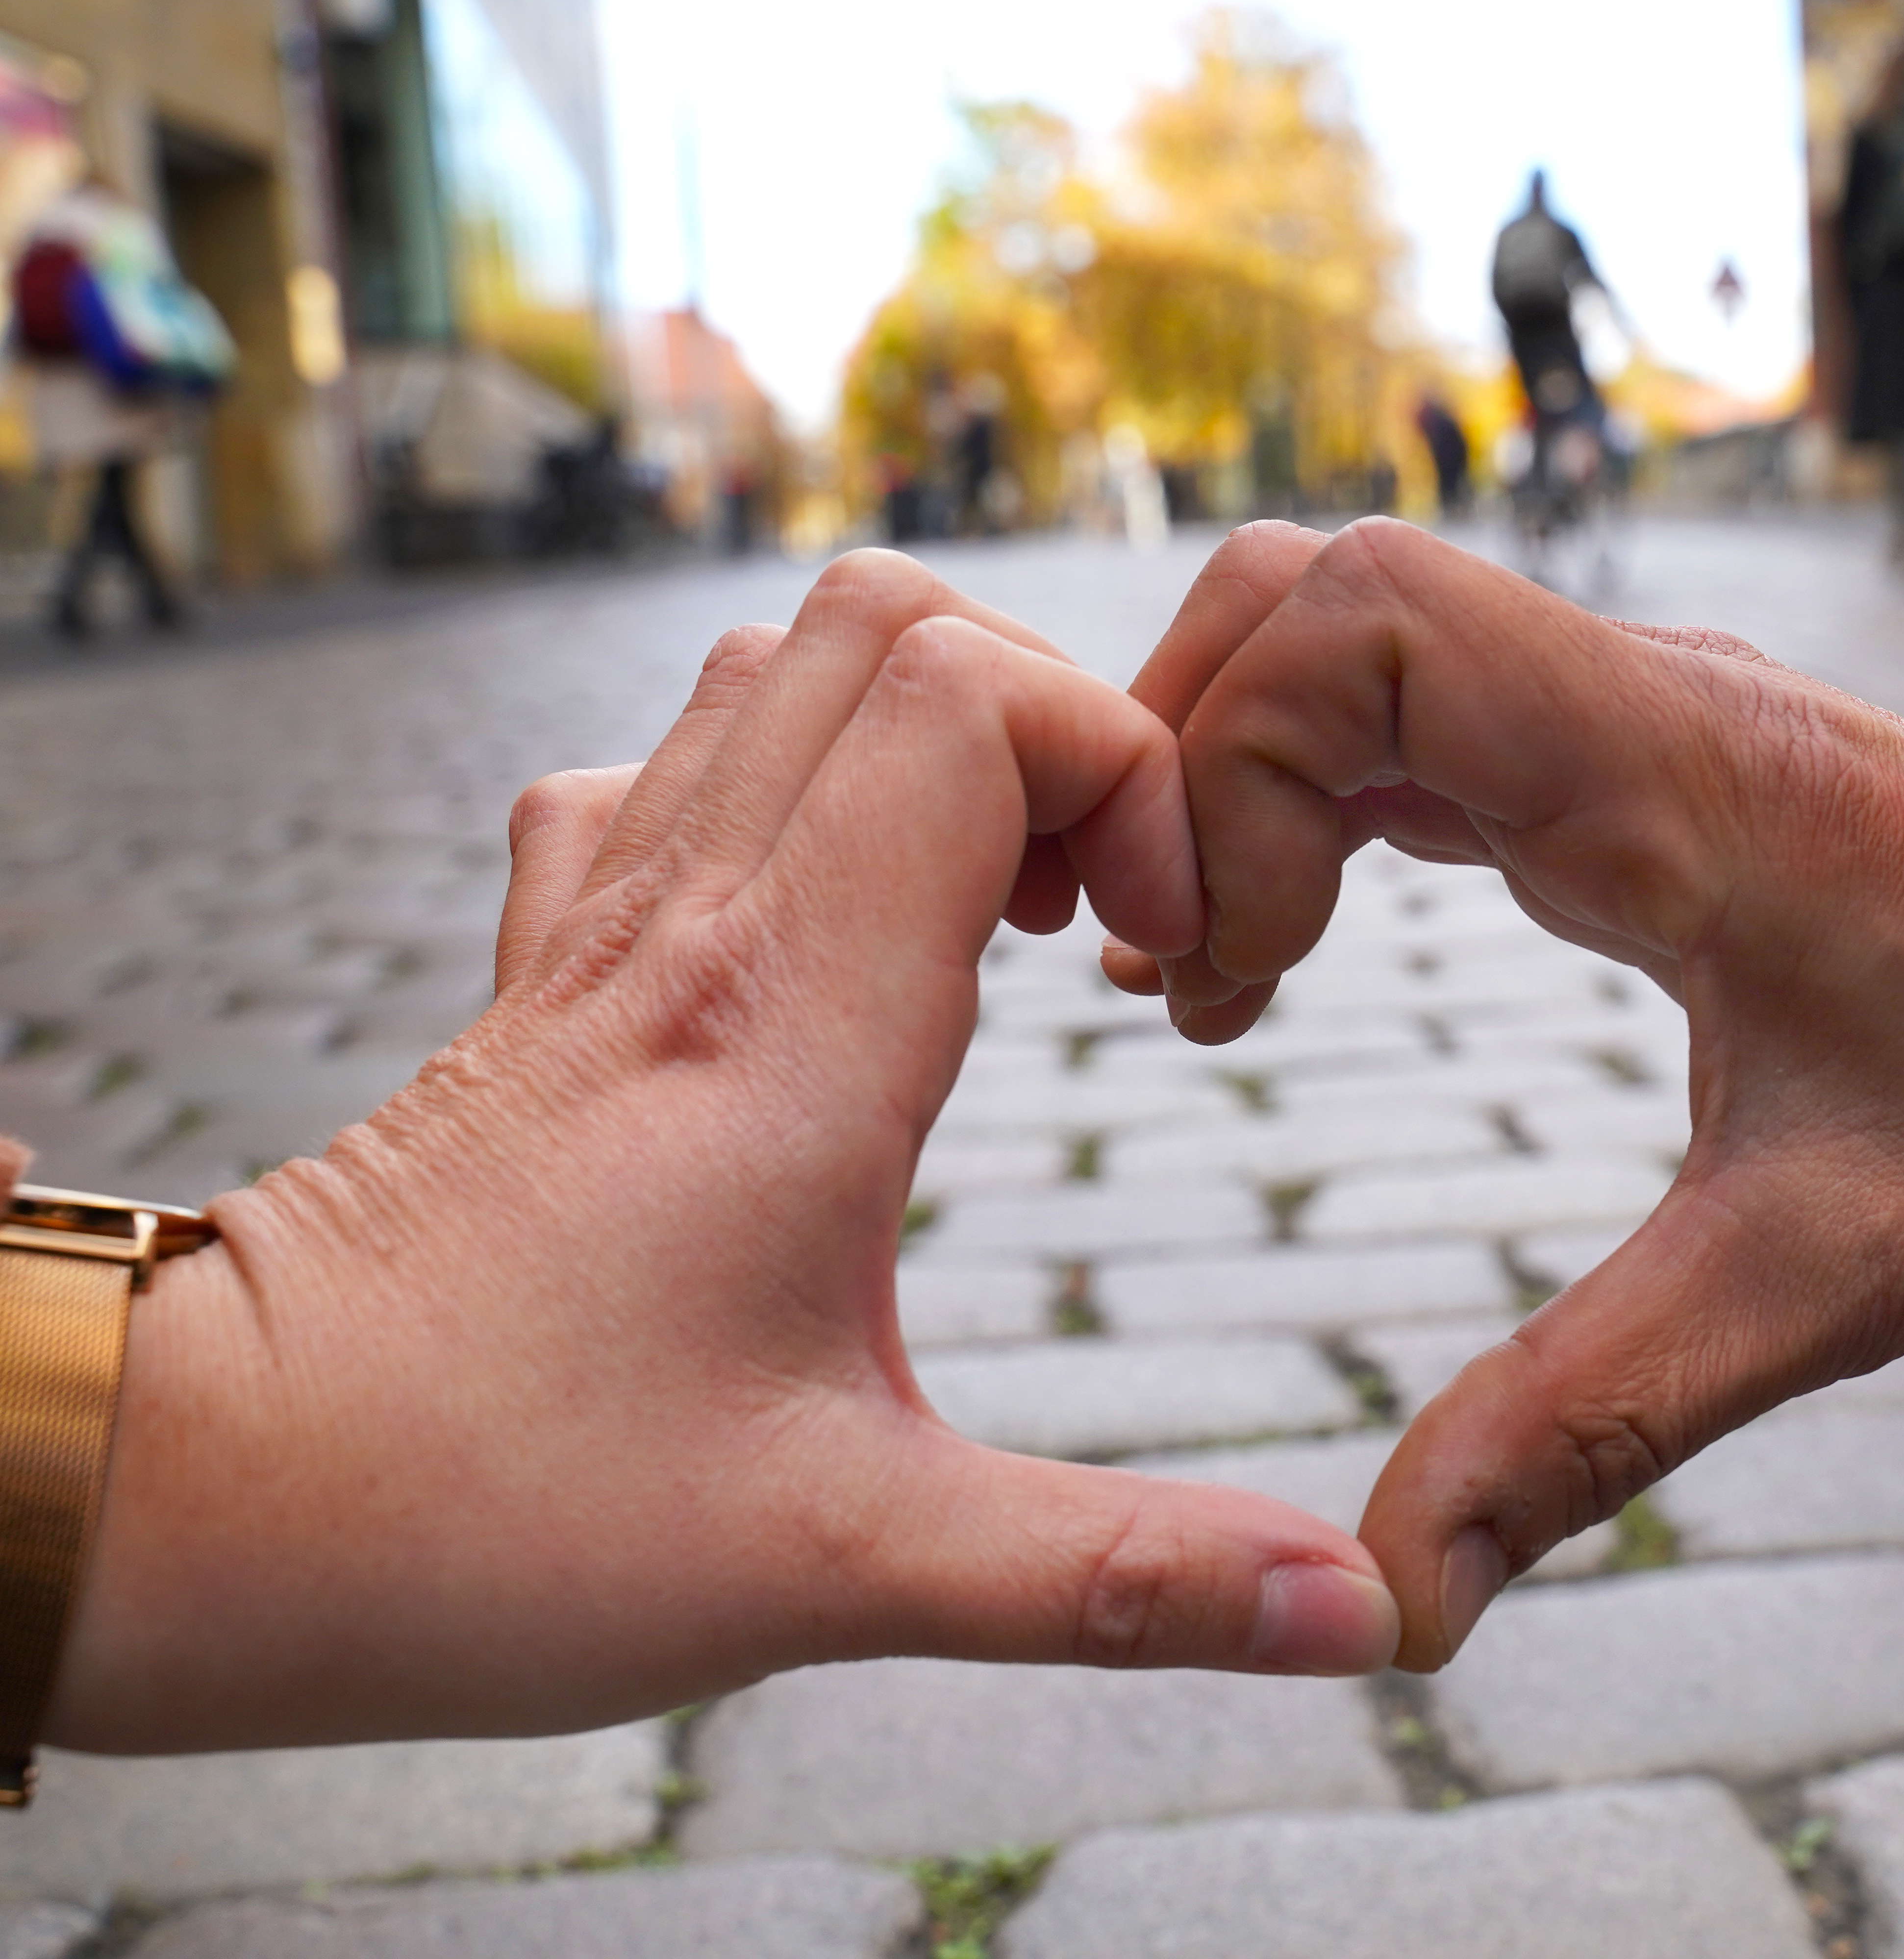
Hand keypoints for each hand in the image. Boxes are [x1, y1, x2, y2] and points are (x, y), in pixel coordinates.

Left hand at [46, 551, 1398, 1755]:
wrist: (210, 1501)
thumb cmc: (502, 1523)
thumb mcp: (854, 1561)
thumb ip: (1119, 1577)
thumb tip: (1355, 1618)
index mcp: (788, 1022)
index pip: (987, 705)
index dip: (1132, 777)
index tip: (1166, 949)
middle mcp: (688, 923)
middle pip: (891, 623)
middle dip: (1053, 720)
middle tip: (1102, 915)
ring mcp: (596, 926)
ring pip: (773, 665)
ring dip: (922, 734)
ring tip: (994, 913)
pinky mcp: (539, 970)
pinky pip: (663, 773)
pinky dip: (777, 789)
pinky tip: (814, 929)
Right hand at [1106, 521, 1903, 1669]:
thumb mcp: (1818, 1285)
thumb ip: (1588, 1426)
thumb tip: (1394, 1606)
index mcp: (1676, 773)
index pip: (1359, 623)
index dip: (1227, 772)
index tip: (1225, 984)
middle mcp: (1645, 700)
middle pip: (1316, 593)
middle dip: (1189, 758)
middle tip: (1174, 977)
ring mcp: (1644, 714)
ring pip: (1361, 634)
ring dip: (1245, 777)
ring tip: (1202, 984)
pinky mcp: (1650, 759)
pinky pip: (1429, 711)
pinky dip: (1319, 800)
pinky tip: (1283, 954)